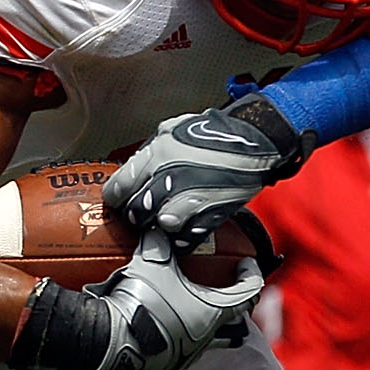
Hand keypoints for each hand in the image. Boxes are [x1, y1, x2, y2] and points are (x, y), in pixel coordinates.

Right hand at [45, 231, 265, 369]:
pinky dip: (174, 334)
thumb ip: (159, 241)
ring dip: (200, 322)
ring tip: (189, 307)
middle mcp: (204, 339)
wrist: (109, 342)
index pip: (248, 293)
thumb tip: (158, 227)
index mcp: (213, 313)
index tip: (247, 263)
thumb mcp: (152, 263)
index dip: (252, 275)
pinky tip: (160, 325)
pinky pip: (176, 348)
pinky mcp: (162, 366)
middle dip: (228, 303)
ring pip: (203, 337)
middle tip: (220, 287)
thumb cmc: (142, 302)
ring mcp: (184, 356)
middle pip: (229, 320)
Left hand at [101, 94, 310, 238]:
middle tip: (140, 211)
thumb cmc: (213, 133)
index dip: (115, 197)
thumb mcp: (172, 130)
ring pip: (157, 228)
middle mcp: (169, 178)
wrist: (254, 143)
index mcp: (157, 154)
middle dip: (135, 213)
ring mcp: (189, 200)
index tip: (117, 199)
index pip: (119, 187)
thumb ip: (149, 151)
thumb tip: (133, 170)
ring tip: (161, 219)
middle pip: (136, 211)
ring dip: (156, 227)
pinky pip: (183, 239)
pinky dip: (178, 239)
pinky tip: (179, 230)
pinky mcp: (208, 216)